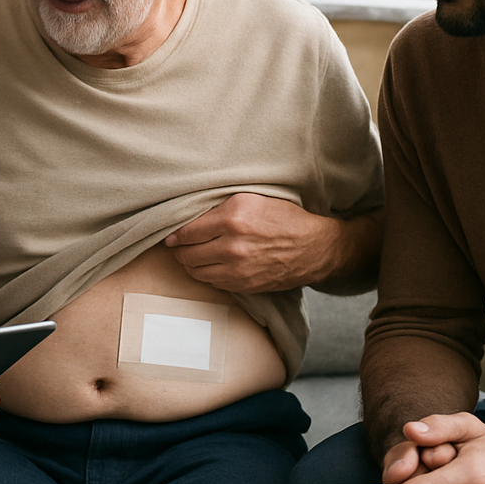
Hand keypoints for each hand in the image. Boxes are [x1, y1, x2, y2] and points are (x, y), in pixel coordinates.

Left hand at [164, 192, 336, 291]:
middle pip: (186, 252)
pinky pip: (211, 282)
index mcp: (234, 215)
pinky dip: (205, 274)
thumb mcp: (252, 199)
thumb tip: (188, 217)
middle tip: (177, 245)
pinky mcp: (243, 284)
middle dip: (178, 249)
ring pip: (195, 270)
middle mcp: (233, 242)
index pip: (187, 229)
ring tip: (191, 255)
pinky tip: (209, 265)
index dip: (174, 233)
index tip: (170, 234)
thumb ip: (220, 207)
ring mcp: (237, 267)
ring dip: (189, 263)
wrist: (315, 248)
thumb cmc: (284, 219)